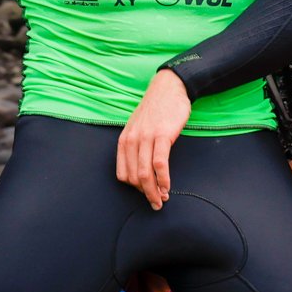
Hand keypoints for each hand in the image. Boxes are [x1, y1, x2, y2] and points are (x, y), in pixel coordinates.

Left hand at [117, 70, 191, 209]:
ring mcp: (146, 137)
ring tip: (162, 200)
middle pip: (134, 177)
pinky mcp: (162, 135)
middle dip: (145, 194)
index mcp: (124, 140)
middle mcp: (132, 140)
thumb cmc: (156, 110)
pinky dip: (163, 179)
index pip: (123, 174)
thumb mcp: (138, 128)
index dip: (135, 189)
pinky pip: (159, 163)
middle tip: (156, 203)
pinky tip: (167, 186)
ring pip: (145, 173)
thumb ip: (137, 147)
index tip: (147, 194)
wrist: (168, 87)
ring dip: (154, 191)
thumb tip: (144, 171)